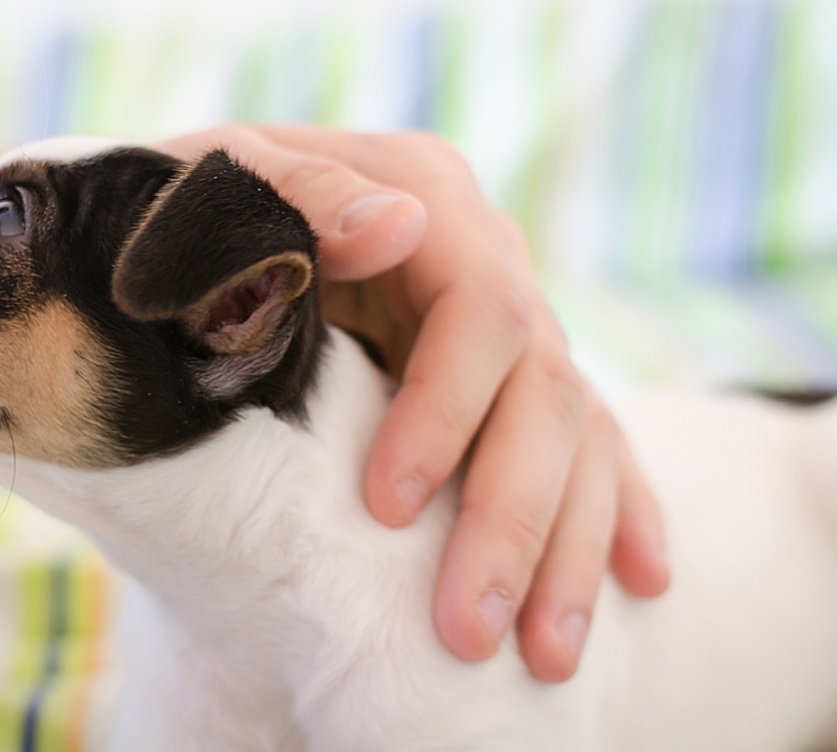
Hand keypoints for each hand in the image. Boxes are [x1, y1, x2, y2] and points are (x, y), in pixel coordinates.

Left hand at [159, 126, 669, 681]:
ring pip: (576, 433)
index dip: (447, 410)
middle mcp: (483, 258)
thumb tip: (393, 226)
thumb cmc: (195, 210)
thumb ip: (298, 192)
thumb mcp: (224, 182)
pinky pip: (588, 442)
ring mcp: (505, 321)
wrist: (196, 232)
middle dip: (510, 516)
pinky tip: (640, 581)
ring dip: (565, 546)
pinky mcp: (506, 376)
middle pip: (542, 387)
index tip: (387, 505)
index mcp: (424, 196)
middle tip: (465, 628)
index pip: (481, 309)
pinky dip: (615, 510)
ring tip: (546, 653)